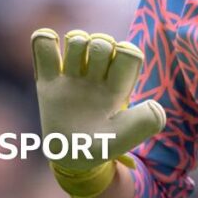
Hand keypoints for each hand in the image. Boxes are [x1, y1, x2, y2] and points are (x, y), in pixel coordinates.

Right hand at [32, 29, 165, 197]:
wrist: (72, 158)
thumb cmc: (104, 145)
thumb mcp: (128, 137)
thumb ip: (148, 121)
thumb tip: (153, 104)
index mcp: (118, 84)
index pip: (128, 53)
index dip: (126, 54)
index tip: (115, 79)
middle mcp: (97, 76)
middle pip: (101, 42)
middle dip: (100, 49)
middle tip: (93, 76)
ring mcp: (72, 77)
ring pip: (76, 39)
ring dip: (76, 44)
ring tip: (72, 69)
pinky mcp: (48, 82)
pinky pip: (44, 49)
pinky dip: (44, 40)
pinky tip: (49, 41)